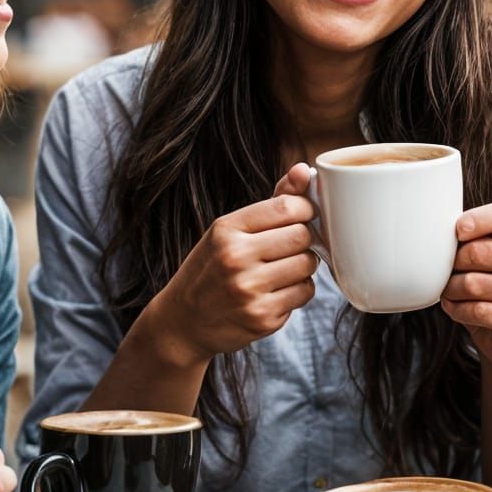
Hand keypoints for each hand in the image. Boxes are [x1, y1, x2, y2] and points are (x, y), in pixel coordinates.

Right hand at [145, 165, 317, 367]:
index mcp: (226, 229)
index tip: (303, 215)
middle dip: (305, 238)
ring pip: (308, 265)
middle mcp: (236, 258)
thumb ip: (271, 202)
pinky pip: (305, 292)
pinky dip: (299, 290)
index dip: (306, 209)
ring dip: (304, 265)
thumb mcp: (229, 231)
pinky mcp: (263, 317)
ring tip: (283, 268)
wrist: (183, 322)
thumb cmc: (211, 268)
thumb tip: (303, 170)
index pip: (287, 207)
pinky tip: (278, 291)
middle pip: (302, 235)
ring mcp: (249, 290)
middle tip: (292, 245)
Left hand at [440, 202, 491, 370]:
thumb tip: (436, 231)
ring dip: (451, 289)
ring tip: (449, 291)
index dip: (476, 220)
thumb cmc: (489, 286)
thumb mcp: (485, 256)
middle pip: (482, 251)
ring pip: (475, 284)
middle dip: (454, 262)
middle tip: (447, 271)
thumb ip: (471, 238)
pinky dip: (457, 310)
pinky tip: (456, 308)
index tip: (458, 233)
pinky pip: (479, 311)